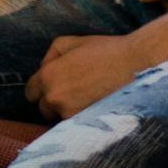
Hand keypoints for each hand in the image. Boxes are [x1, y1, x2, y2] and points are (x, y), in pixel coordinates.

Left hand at [24, 34, 154, 121]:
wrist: (137, 66)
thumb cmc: (106, 51)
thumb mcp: (73, 41)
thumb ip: (52, 54)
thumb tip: (45, 68)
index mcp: (48, 77)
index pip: (30, 93)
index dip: (41, 88)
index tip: (55, 85)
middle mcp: (55, 99)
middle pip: (43, 109)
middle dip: (53, 102)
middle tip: (74, 91)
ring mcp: (70, 115)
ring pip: (60, 119)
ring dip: (68, 112)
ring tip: (88, 98)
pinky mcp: (86, 126)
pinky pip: (75, 126)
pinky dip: (82, 119)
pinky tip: (95, 106)